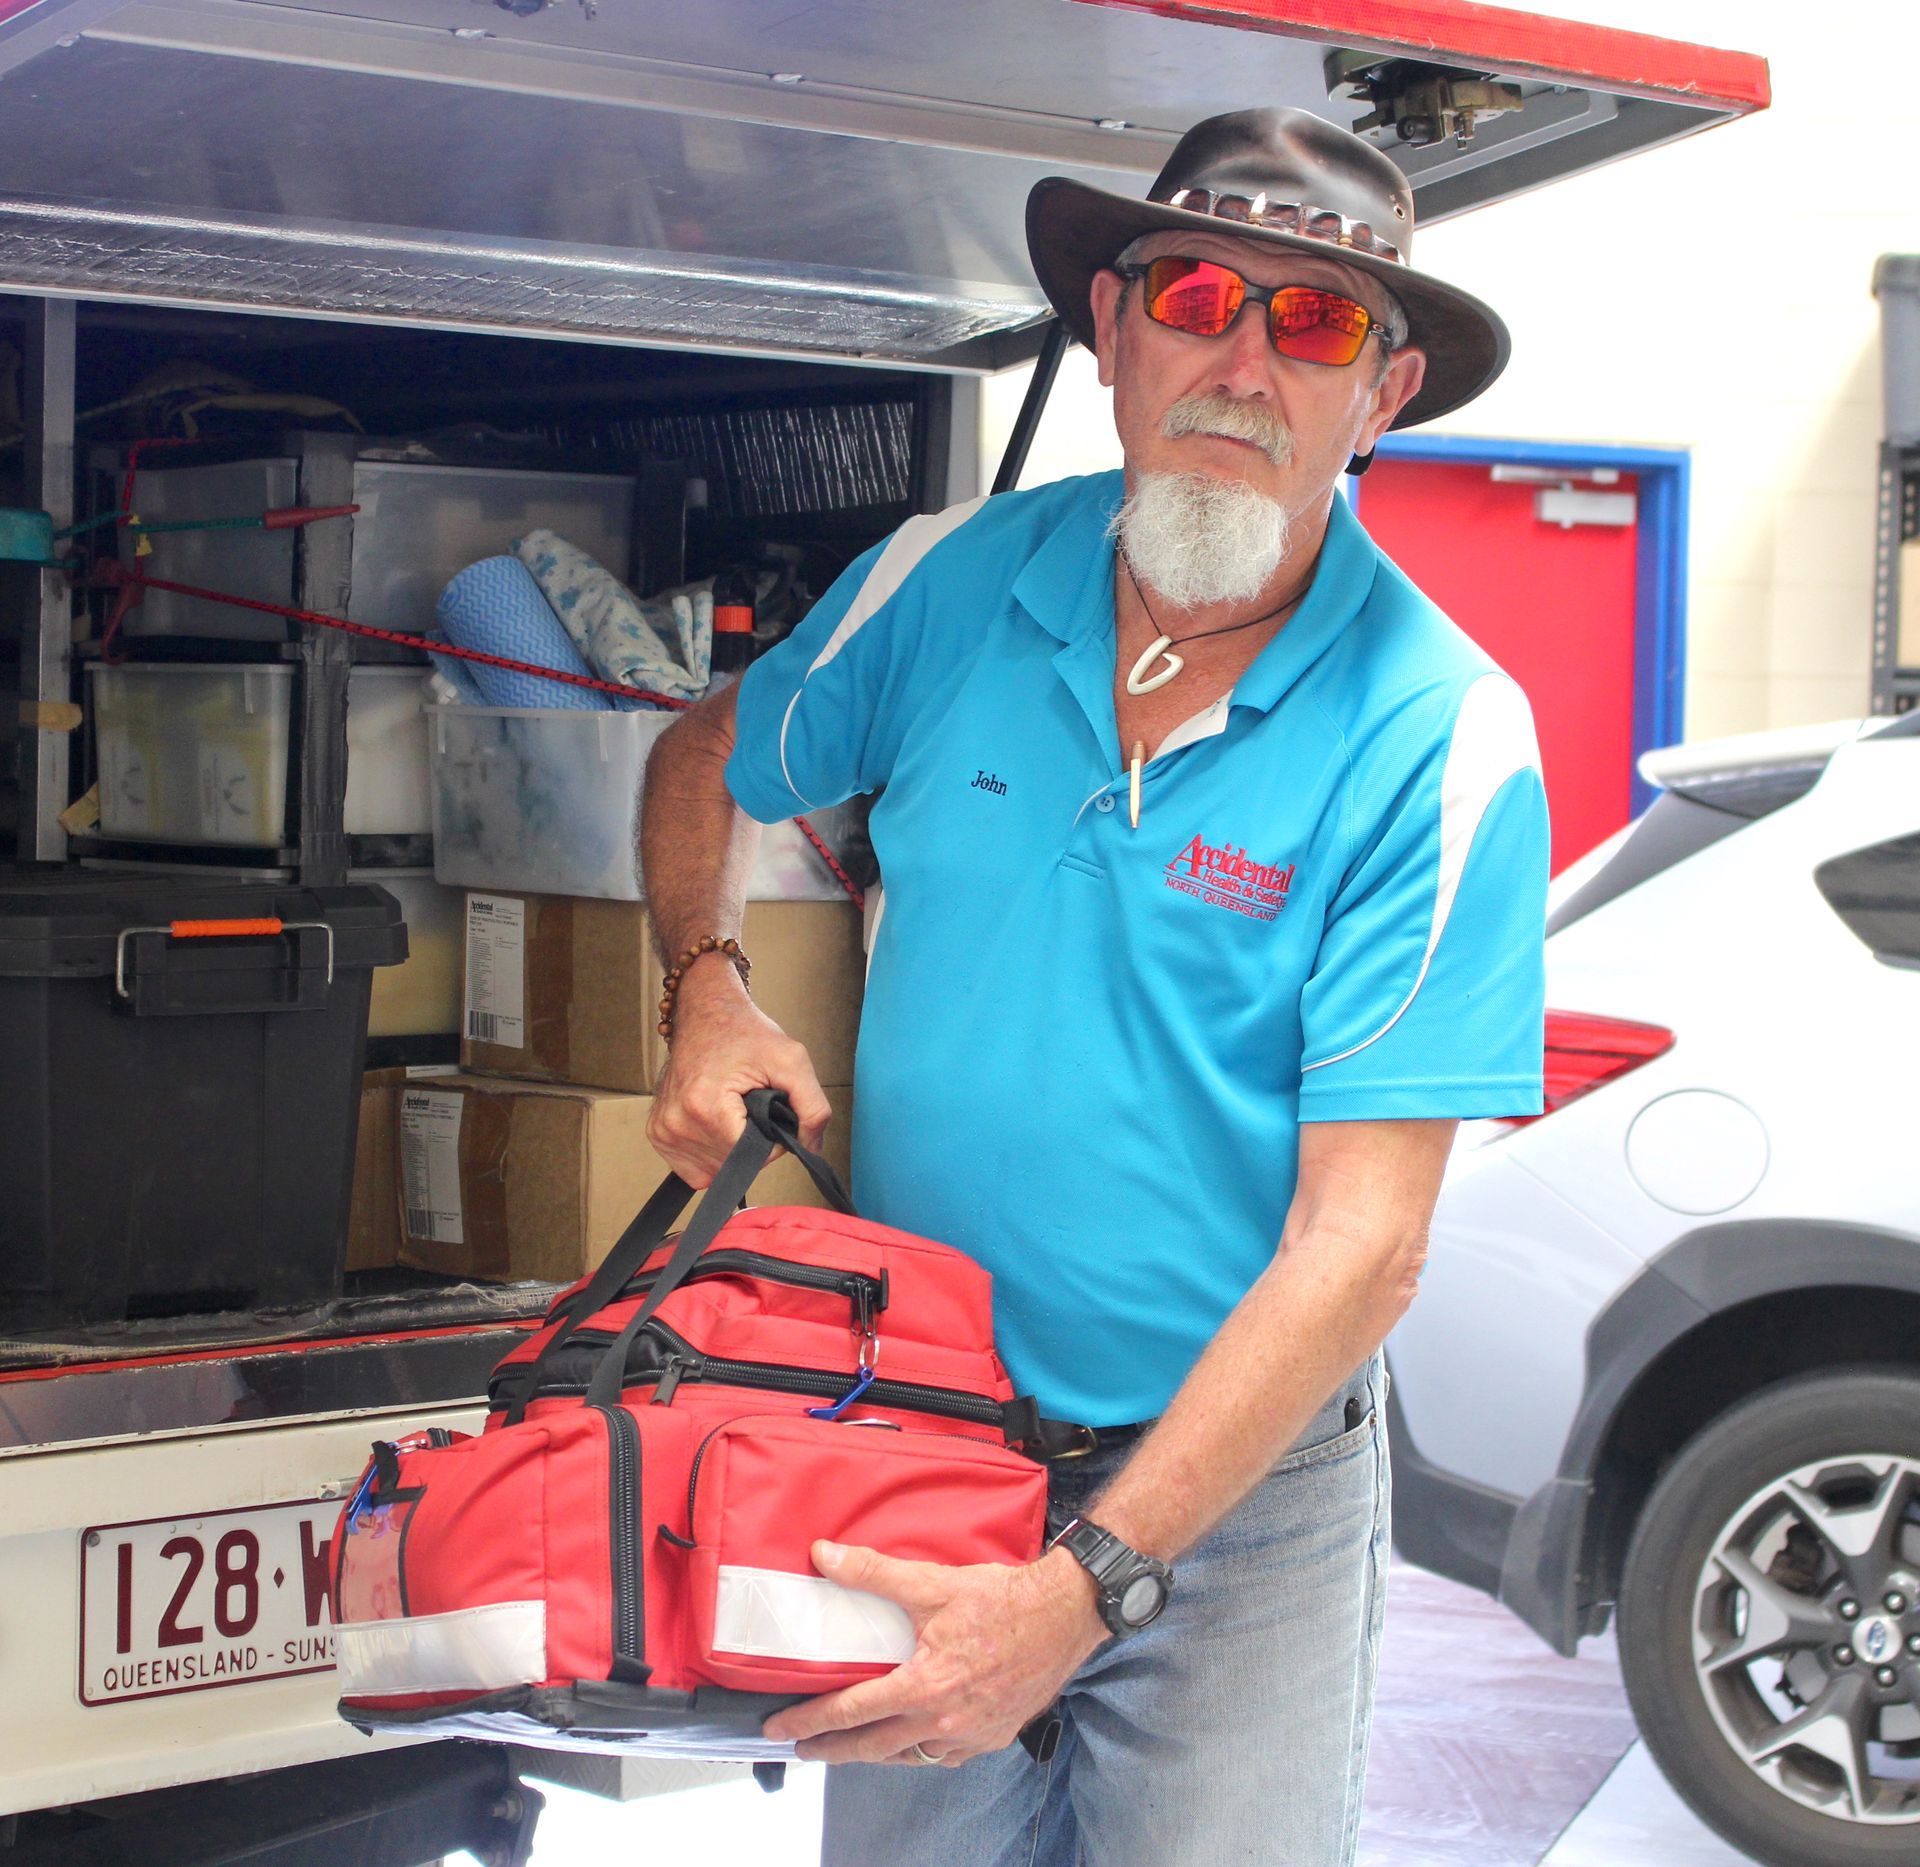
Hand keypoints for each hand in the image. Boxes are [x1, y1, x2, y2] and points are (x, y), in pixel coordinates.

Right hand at [647, 960, 831, 1187]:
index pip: (753, 1156)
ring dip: (732, 1148)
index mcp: (704, 1107)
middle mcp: (675, 1123)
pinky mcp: (658, 1135)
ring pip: (716, 1171)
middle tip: (749, 1102)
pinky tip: (716, 1122)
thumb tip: (811, 1150)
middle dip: (752, 1141)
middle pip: (734, 1165)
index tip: (766, 1104)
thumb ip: (813, 1108)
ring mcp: (663, 1131)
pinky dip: (712, 1153)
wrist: (706, 1013)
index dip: (771, 1136)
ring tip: (732, 1108)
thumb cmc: (745, 1033)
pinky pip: (695, 1170)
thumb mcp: (792, 1060)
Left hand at [761, 1541, 1106, 1766]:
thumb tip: (823, 1555)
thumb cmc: (1002, 1600)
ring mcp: (970, 1737)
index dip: (810, 1721)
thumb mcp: (931, 1582)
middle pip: (872, 1748)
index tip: (780, 1728)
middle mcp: (943, 1723)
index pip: (851, 1712)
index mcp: (924, 1688)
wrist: (1065, 1616)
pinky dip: (919, 1751)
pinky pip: (944, 1758)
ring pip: (909, 1757)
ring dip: (876, 1752)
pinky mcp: (993, 1738)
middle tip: (802, 1749)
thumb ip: (871, 1573)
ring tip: (854, 1744)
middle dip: (832, 1751)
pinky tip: (912, 1740)